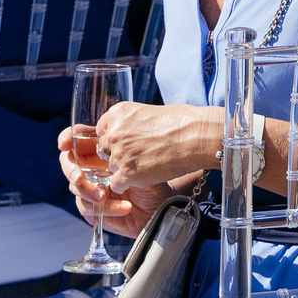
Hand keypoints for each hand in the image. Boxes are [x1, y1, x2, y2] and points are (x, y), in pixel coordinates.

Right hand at [58, 125, 169, 236]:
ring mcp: (90, 189)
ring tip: (104, 195)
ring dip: (89, 191)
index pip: (76, 141)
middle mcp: (91, 169)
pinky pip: (90, 208)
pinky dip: (108, 207)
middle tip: (79, 177)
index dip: (66, 140)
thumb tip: (108, 139)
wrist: (162, 203)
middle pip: (69, 164)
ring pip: (76, 188)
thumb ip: (122, 149)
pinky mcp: (93, 210)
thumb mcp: (140, 158)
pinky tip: (126, 206)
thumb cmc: (151, 176)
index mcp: (99, 151)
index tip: (64, 144)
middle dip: (71, 170)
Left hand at [90, 100, 221, 187]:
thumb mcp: (149, 112)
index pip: (102, 130)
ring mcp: (119, 154)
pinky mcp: (127, 173)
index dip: (115, 139)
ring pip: (111, 167)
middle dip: (119, 154)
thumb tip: (129, 133)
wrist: (195, 137)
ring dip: (124, 169)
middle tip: (138, 156)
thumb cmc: (181, 122)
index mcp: (118, 113)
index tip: (127, 143)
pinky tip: (141, 178)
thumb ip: (131, 123)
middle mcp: (114, 132)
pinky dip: (126, 184)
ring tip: (146, 166)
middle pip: (105, 150)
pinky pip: (116, 184)